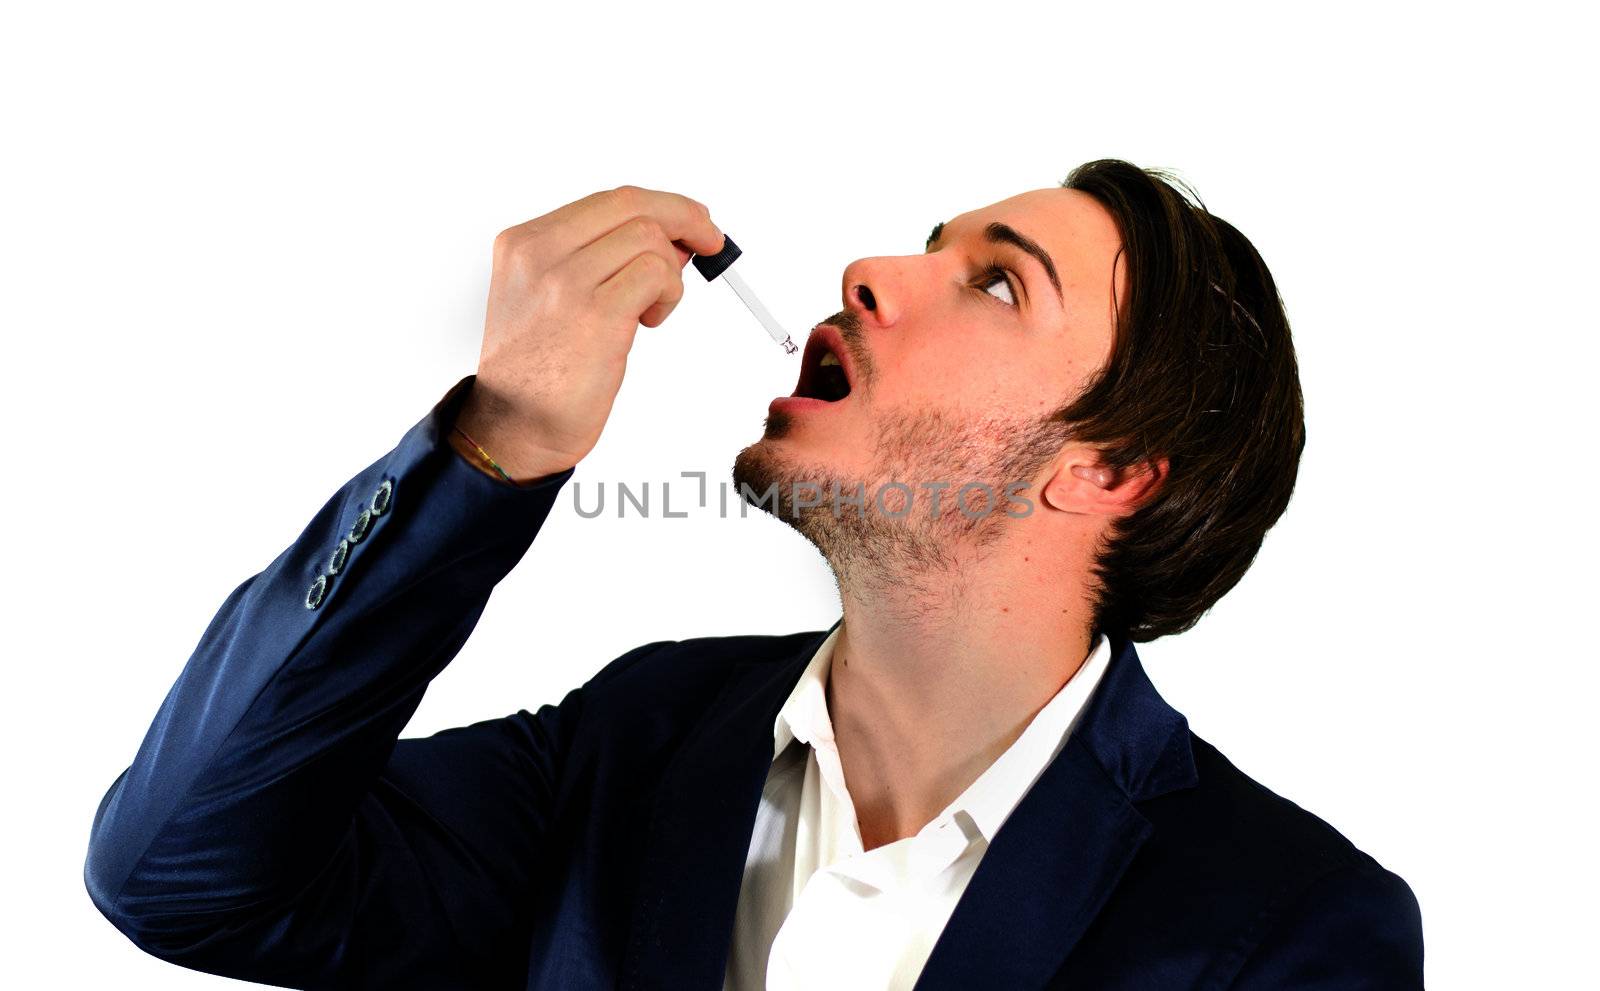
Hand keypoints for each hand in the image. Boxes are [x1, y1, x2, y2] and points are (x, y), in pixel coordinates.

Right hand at [456, 184, 723, 480]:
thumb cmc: (540, 369)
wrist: (515, 427)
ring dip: (669, 275)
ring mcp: (564, 281)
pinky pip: (657, 275)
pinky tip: (650, 321)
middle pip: (633, 206)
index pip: (608, 201)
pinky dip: (669, 295)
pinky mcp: (595, 314)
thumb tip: (671, 238)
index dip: (662, 206)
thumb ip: (601, 261)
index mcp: (523, 243)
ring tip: (650, 310)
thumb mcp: (551, 297)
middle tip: (709, 243)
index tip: (692, 221)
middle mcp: (538, 253)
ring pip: (649, 239)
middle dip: (685, 220)